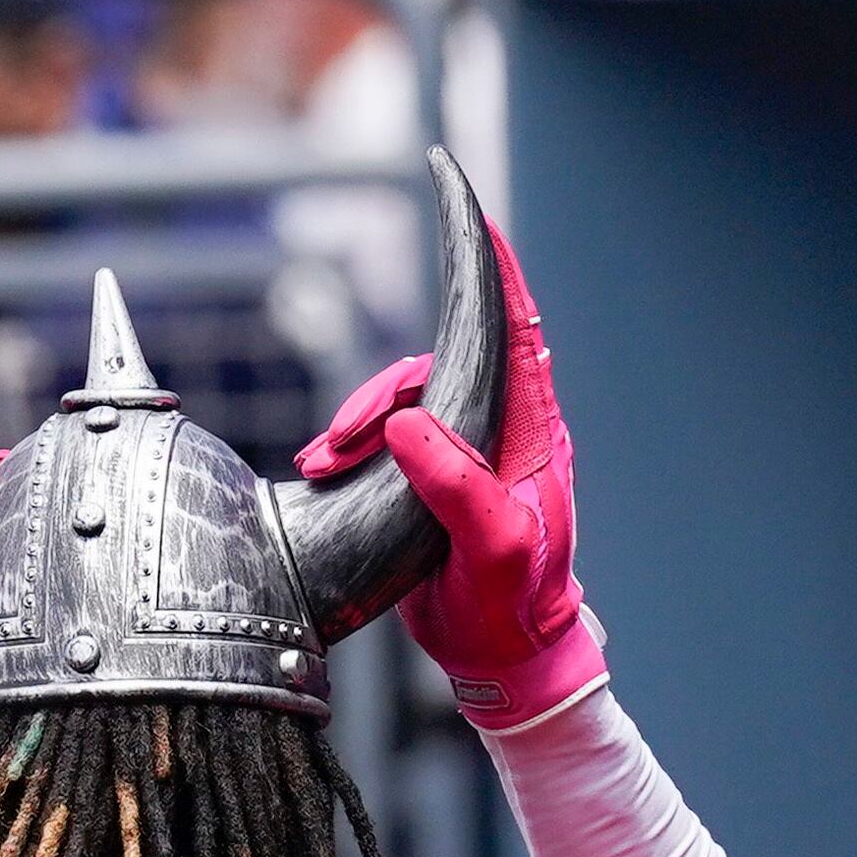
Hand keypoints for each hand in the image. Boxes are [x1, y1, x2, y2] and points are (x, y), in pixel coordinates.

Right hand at [292, 217, 600, 726]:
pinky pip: (384, 432)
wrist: (503, 657)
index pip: (515, 319)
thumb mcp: (490, 550)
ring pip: (403, 398)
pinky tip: (326, 475)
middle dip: (383, 389)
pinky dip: (350, 445)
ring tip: (326, 470)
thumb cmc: (510, 606)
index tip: (467, 199)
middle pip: (442, 357)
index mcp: (530, 428)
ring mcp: (467, 447)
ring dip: (357, 426)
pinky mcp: (434, 472)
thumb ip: (456, 485)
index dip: (494, 258)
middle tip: (344, 442)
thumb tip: (407, 422)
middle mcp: (503, 425)